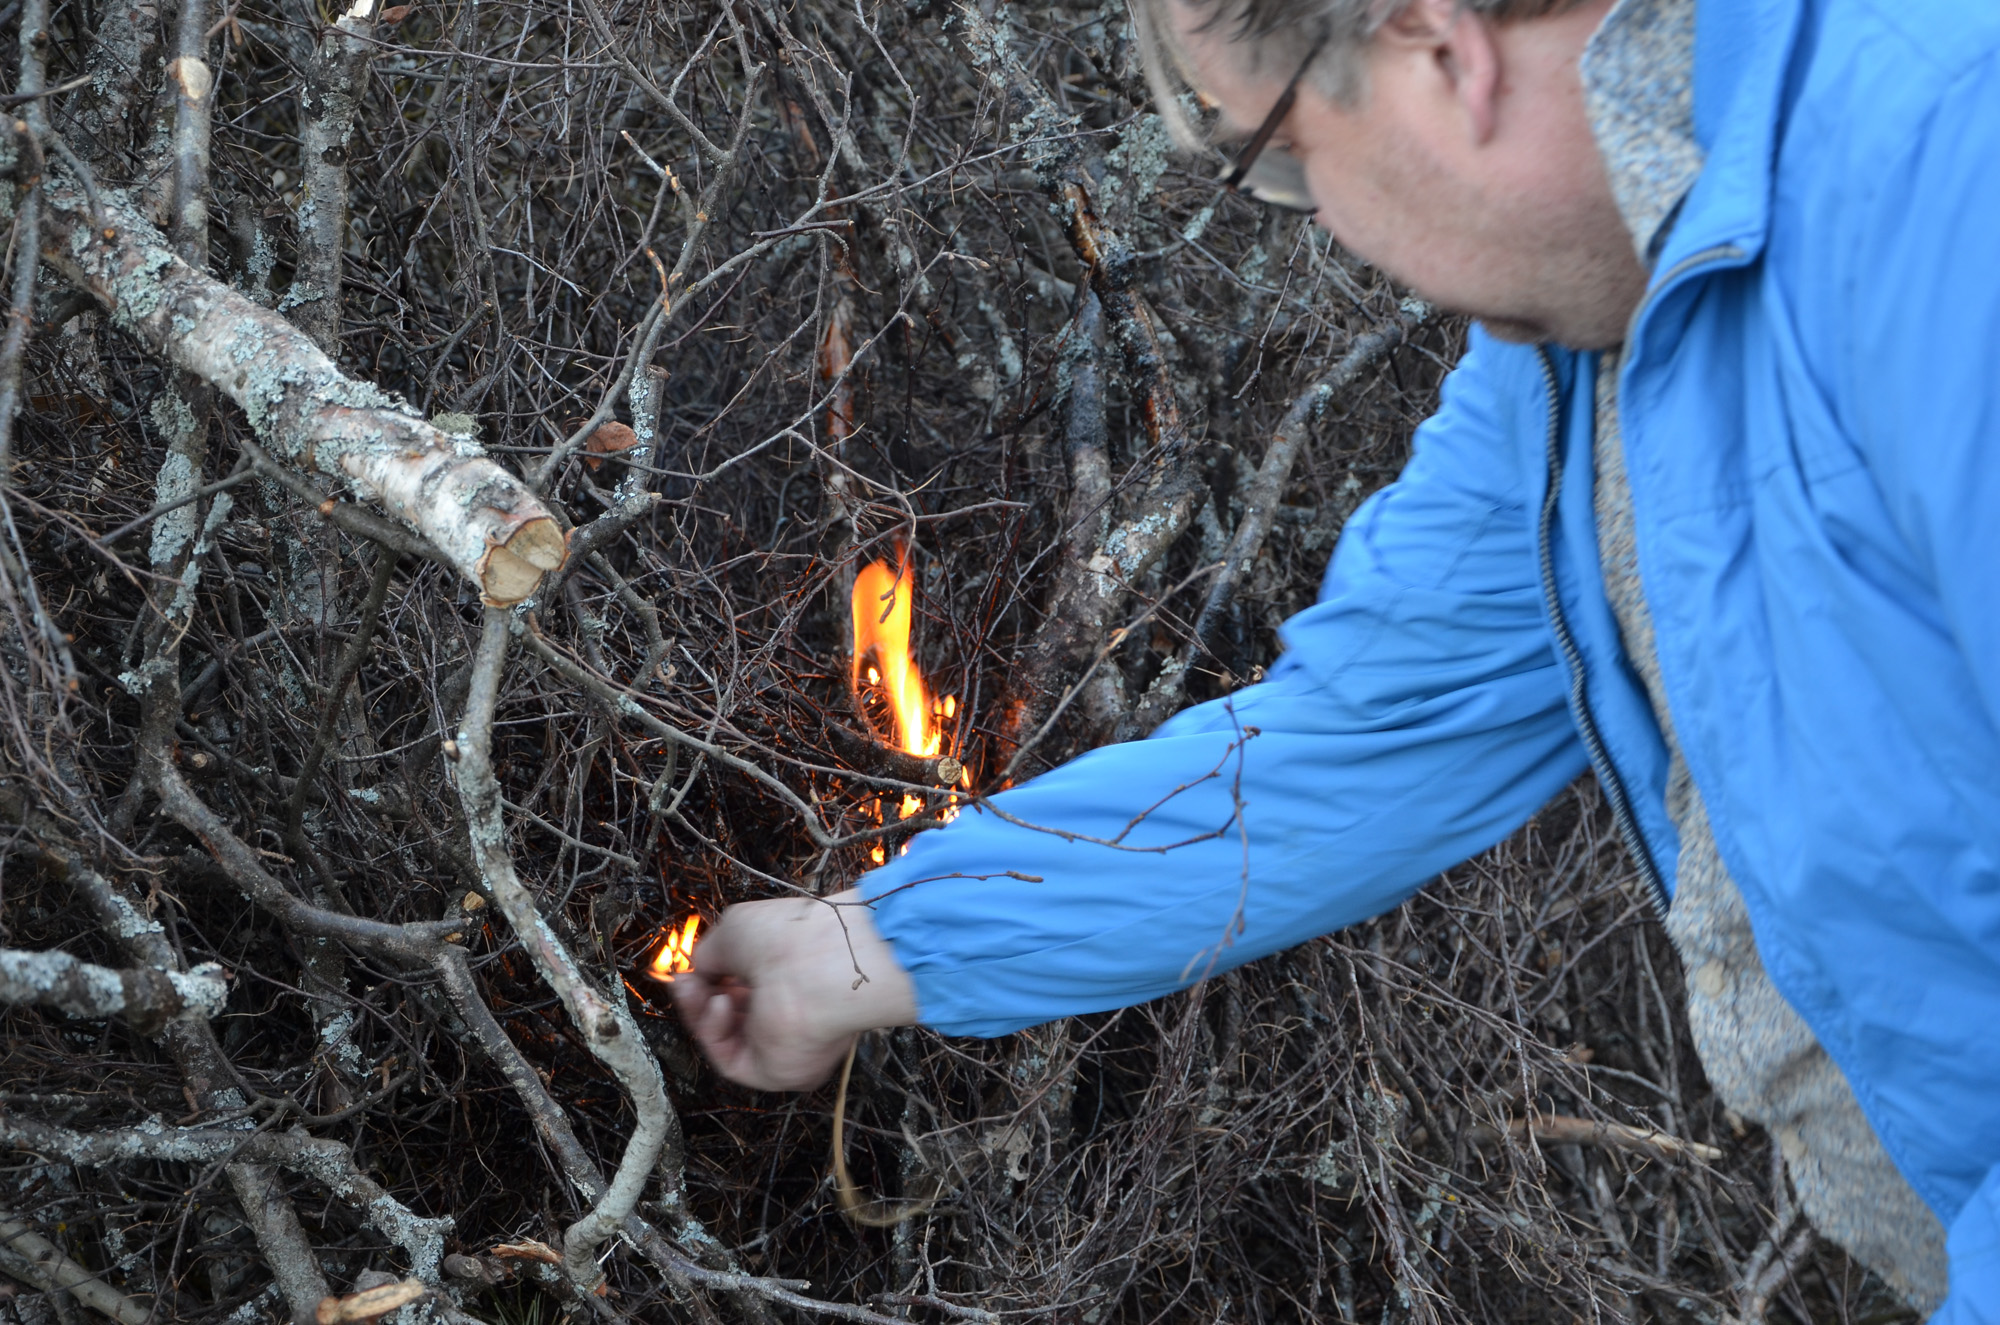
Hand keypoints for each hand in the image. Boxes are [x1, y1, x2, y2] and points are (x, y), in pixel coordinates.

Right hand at [672, 890, 918, 1089]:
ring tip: (694, 988)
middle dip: (703, 996)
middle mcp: (793, 1012)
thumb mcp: (734, 932)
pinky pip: (729, 1058)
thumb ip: (710, 956)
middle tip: (685, 981)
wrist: (817, 965)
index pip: (748, 985)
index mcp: (793, 976)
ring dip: (702, 1012)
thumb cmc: (785, 938)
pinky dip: (713, 1031)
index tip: (691, 967)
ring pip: (727, 1038)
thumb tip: (696, 971)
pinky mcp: (776, 1071)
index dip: (715, 977)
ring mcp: (785, 1044)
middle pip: (734, 1014)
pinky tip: (719, 1003)